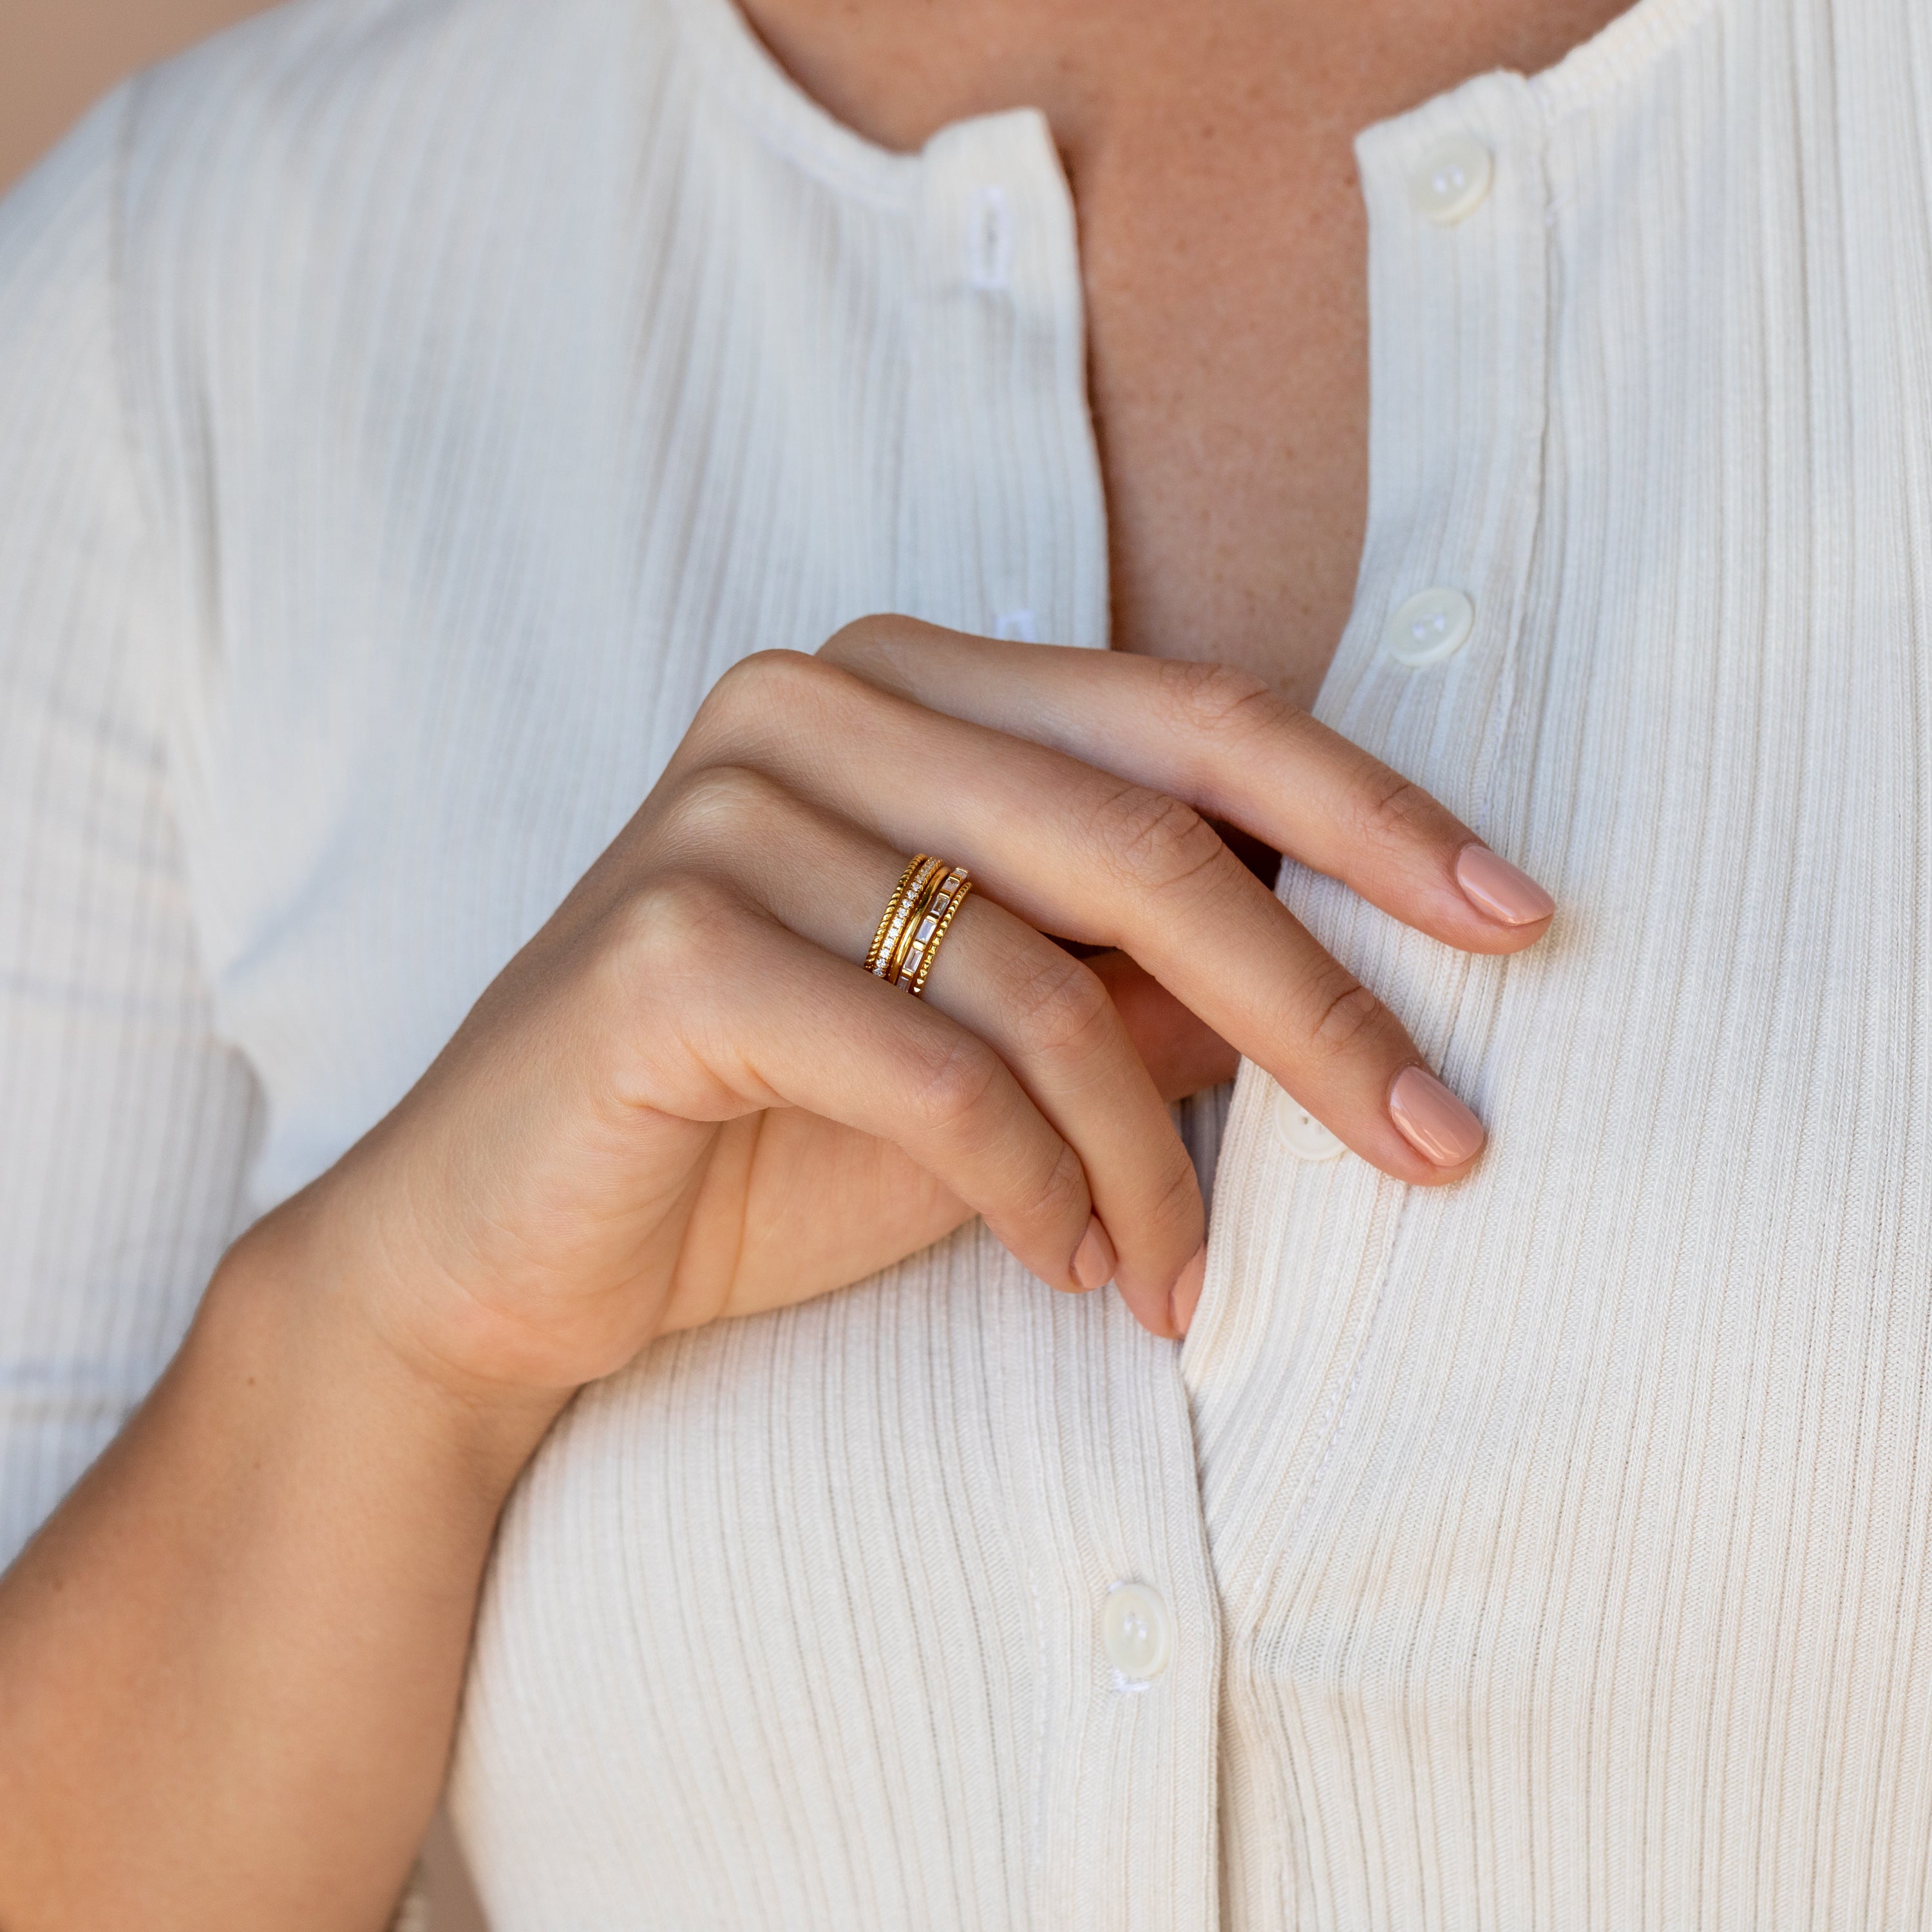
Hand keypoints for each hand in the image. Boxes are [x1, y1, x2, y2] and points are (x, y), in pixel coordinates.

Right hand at [267, 618, 1553, 1408]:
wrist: (500, 1249)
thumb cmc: (761, 1139)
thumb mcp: (997, 1051)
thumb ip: (1141, 988)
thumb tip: (1341, 990)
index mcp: (901, 688)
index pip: (1184, 718)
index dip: (1368, 813)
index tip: (1515, 920)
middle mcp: (809, 709)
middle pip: (1142, 835)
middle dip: (1317, 1003)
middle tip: (1442, 1142)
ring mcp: (725, 812)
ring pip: (1041, 976)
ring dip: (1154, 1159)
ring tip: (1181, 1282)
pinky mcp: (665, 945)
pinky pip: (930, 1067)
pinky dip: (1031, 1187)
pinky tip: (1072, 1273)